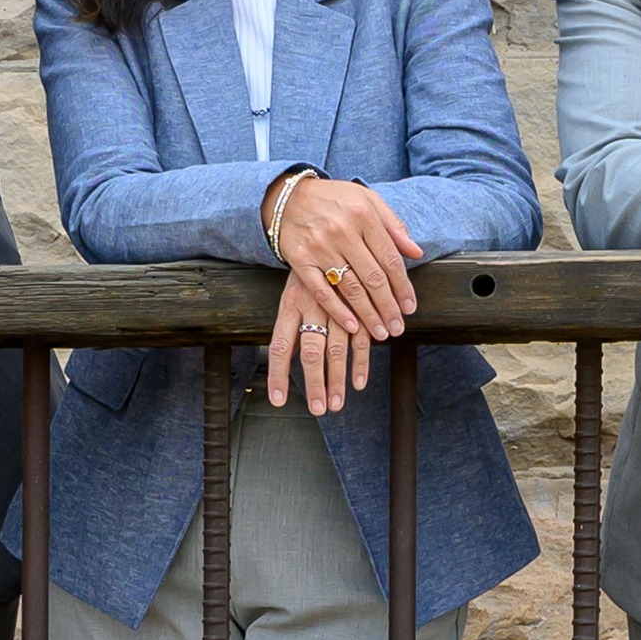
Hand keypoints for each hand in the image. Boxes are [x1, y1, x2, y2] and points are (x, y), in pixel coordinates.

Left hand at [266, 274, 378, 415]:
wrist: (331, 231)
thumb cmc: (309, 267)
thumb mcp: (293, 289)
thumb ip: (290, 322)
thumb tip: (286, 354)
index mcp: (290, 303)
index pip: (280, 346)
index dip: (279, 375)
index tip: (279, 400)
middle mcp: (313, 307)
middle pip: (312, 353)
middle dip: (315, 384)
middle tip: (318, 409)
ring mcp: (337, 307)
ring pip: (337, 349)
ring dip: (337, 379)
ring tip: (336, 404)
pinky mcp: (359, 306)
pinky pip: (361, 338)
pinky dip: (361, 361)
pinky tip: (359, 382)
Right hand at [268, 171, 422, 346]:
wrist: (288, 196)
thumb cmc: (333, 199)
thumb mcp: (368, 199)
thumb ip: (393, 224)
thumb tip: (416, 252)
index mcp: (364, 215)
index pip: (390, 258)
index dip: (403, 286)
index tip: (410, 307)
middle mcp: (342, 231)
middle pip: (372, 278)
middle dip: (388, 307)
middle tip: (398, 328)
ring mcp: (319, 246)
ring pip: (350, 288)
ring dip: (368, 315)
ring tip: (381, 332)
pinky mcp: (299, 259)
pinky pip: (322, 291)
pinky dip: (338, 311)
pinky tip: (352, 326)